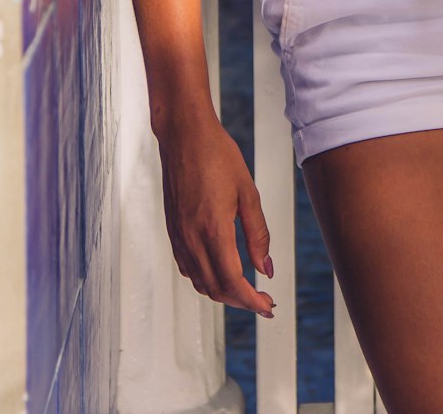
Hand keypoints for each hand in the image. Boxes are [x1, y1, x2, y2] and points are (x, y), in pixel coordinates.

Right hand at [157, 112, 275, 317]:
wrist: (184, 134)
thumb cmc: (218, 155)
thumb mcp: (248, 192)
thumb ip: (258, 234)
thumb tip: (267, 269)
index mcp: (213, 229)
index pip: (233, 282)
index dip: (252, 301)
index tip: (269, 307)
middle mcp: (191, 238)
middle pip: (216, 288)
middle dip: (241, 301)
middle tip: (263, 301)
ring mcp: (178, 235)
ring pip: (199, 282)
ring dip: (223, 292)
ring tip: (245, 290)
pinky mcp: (172, 229)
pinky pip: (187, 267)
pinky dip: (205, 279)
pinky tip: (219, 271)